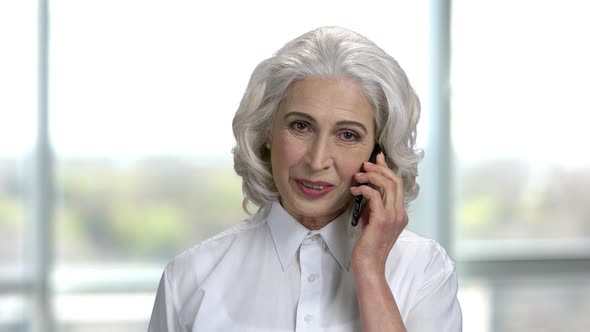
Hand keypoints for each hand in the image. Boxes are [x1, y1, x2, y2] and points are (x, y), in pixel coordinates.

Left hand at [349, 152, 407, 274]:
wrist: (369, 264)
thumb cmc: (368, 246)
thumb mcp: (372, 221)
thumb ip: (373, 207)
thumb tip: (366, 191)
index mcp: (400, 214)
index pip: (397, 185)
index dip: (387, 169)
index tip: (377, 158)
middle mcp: (400, 214)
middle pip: (395, 181)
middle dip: (380, 168)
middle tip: (365, 164)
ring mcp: (393, 217)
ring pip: (387, 185)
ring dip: (371, 176)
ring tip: (358, 175)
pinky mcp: (381, 220)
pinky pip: (374, 196)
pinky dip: (364, 189)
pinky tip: (355, 190)